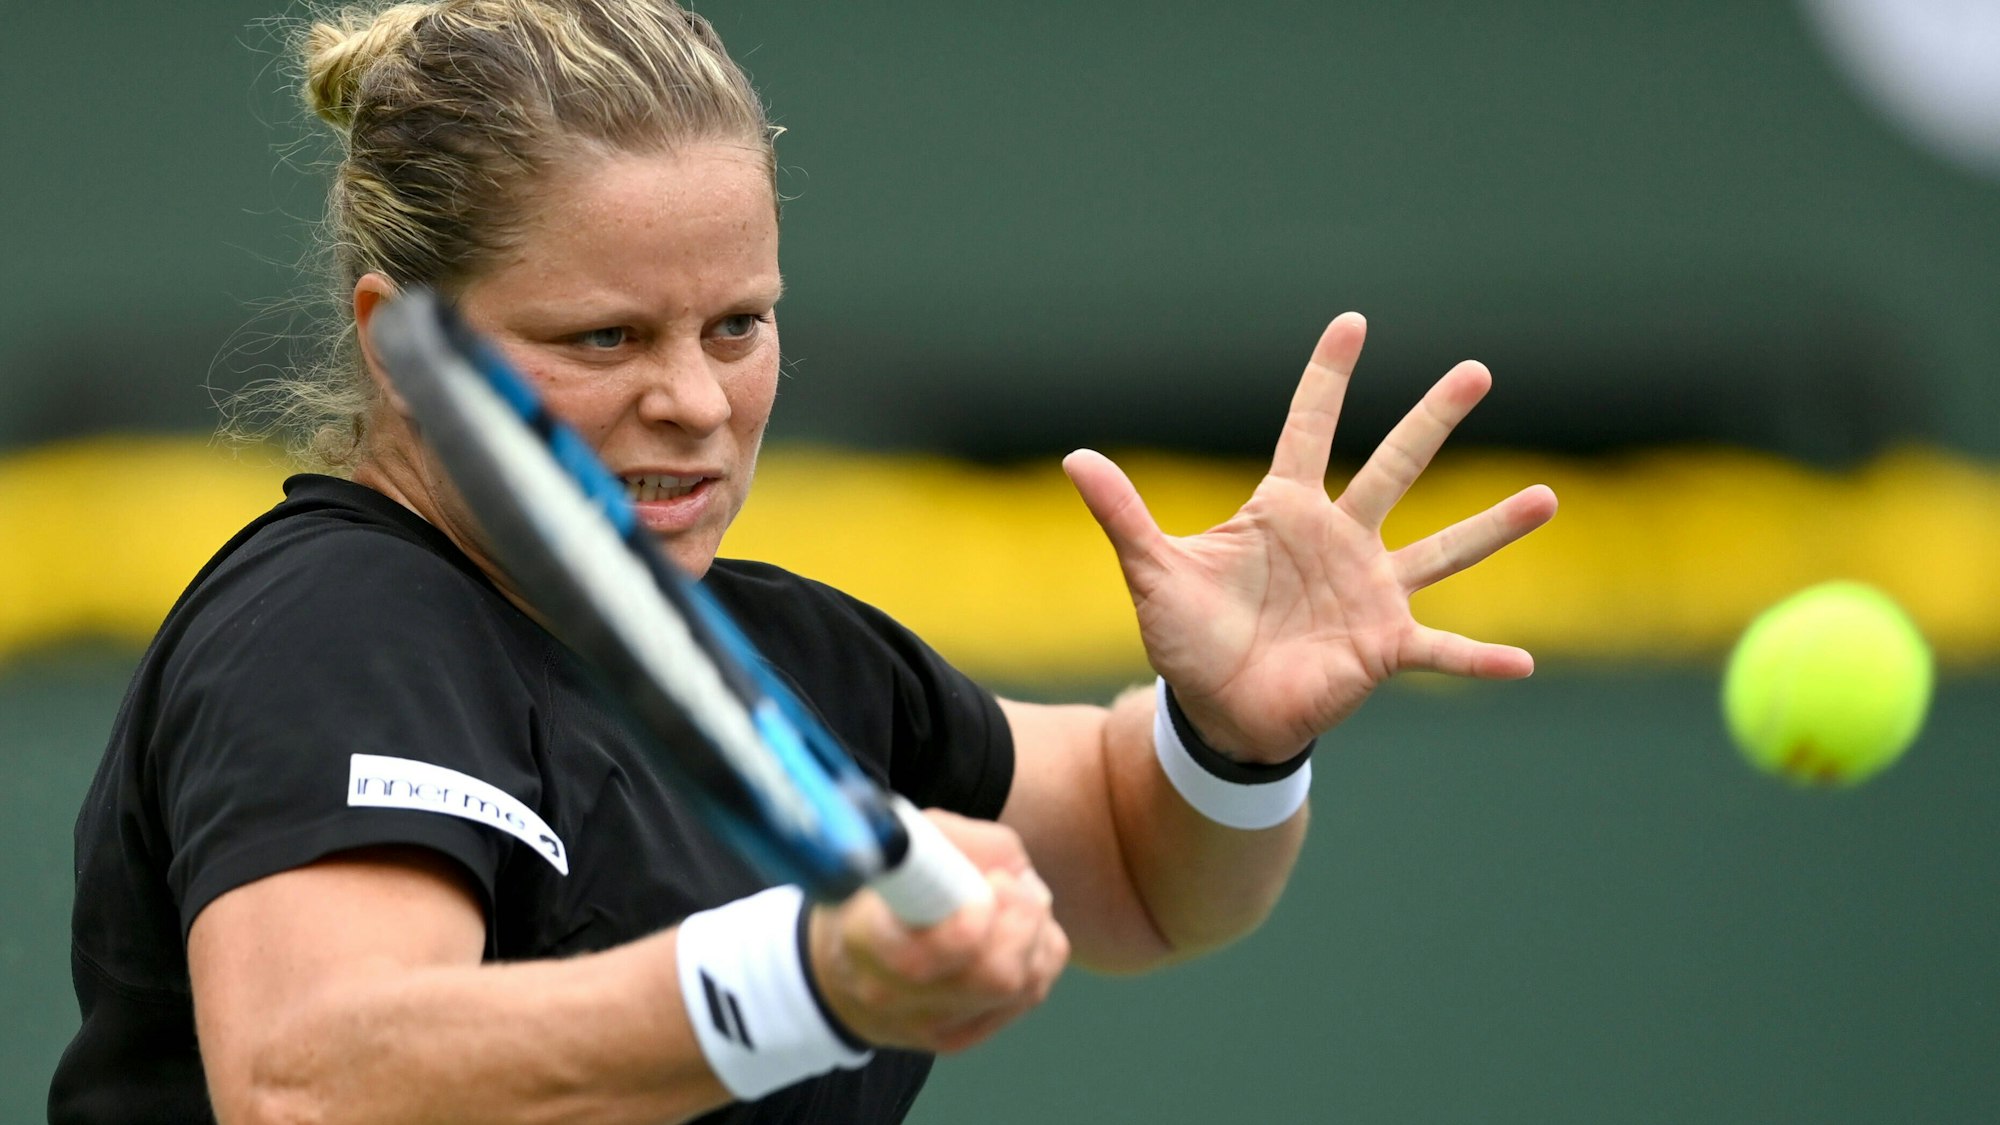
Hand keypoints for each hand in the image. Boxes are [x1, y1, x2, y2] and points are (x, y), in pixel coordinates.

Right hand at [807, 811, 1068, 1053]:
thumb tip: (1015, 872)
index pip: (919, 957)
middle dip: (1022, 917)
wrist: (840, 965)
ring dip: (1035, 932)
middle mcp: (891, 994)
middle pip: (994, 974)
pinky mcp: (958, 1037)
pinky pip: (1030, 994)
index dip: (969, 923)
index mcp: (863, 937)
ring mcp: (928, 1024)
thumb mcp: (904, 843)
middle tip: (1007, 883)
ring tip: (1012, 901)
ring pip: (1022, 984)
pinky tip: (1013, 932)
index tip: (990, 883)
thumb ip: (959, 843)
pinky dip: (1039, 954)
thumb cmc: (877, 889)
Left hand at [1065, 312, 1557, 761]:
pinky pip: (1441, 651)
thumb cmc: (1190, 639)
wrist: (1217, 713)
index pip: (1308, 429)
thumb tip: (1075, 457)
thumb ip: (1123, 515)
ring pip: (1442, 549)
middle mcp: (1339, 541)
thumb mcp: (1153, 573)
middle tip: (1476, 371)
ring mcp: (1369, 593)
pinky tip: (1523, 664)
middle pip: (1393, 466)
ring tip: (1547, 498)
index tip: (1353, 321)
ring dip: (1492, 527)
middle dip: (1433, 419)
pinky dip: (1479, 658)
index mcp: (1284, 512)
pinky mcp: (1383, 648)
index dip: (1327, 377)